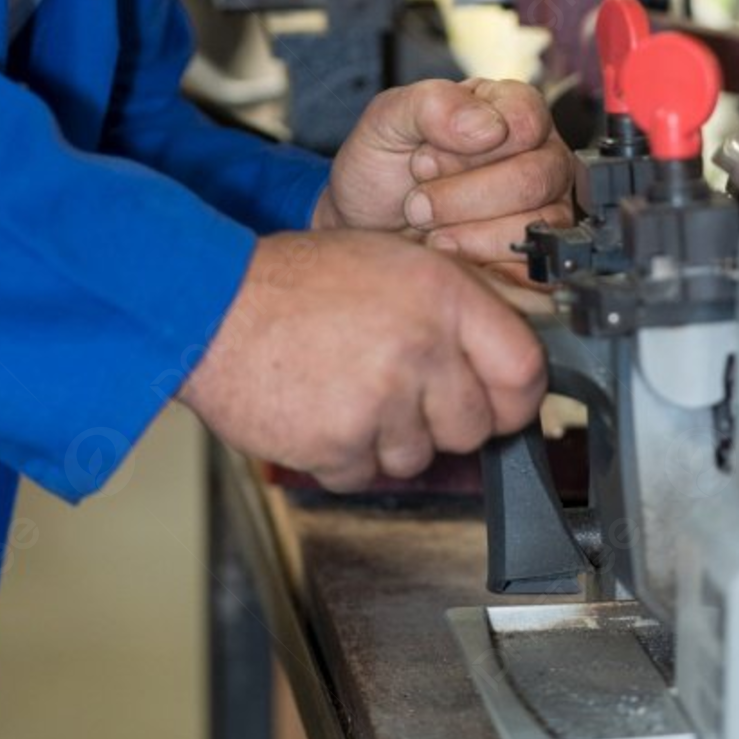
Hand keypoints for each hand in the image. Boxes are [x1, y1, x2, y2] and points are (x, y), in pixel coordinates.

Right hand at [177, 229, 545, 489]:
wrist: (213, 307)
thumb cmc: (297, 282)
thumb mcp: (392, 263)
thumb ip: (453, 308)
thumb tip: (507, 359)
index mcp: (442, 294)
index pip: (525, 369)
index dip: (516, 397)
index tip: (503, 404)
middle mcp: (420, 345)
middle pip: (475, 426)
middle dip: (443, 420)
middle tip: (401, 390)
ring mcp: (382, 398)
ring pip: (419, 458)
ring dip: (389, 439)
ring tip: (348, 387)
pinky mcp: (340, 443)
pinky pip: (366, 475)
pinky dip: (344, 455)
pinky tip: (320, 407)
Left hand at [310, 78, 573, 280]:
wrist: (367, 230)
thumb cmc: (383, 170)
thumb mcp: (389, 120)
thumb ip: (434, 104)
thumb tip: (490, 127)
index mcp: (510, 109)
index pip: (527, 121)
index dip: (472, 148)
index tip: (423, 161)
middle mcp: (539, 156)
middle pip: (534, 177)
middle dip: (463, 197)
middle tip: (417, 203)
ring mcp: (546, 207)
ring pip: (535, 224)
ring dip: (469, 233)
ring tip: (430, 230)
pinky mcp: (538, 255)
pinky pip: (533, 267)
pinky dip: (482, 263)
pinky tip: (450, 254)